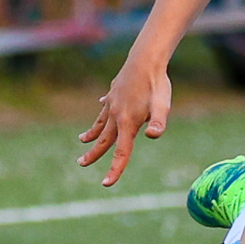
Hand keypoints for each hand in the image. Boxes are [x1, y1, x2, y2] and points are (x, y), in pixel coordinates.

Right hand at [77, 60, 172, 186]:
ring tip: (82, 141)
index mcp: (127, 122)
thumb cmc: (157, 84)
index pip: (121, 152)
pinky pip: (105, 105)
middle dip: (94, 154)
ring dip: (92, 133)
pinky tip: (101, 105)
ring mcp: (113, 103)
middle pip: (104, 140)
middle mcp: (116, 114)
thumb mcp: (163, 105)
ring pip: (100, 122)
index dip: (115, 169)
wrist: (146, 58)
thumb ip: (159, 122)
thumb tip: (153, 136)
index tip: (106, 184)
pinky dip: (102, 111)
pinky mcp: (114, 92)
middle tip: (81, 163)